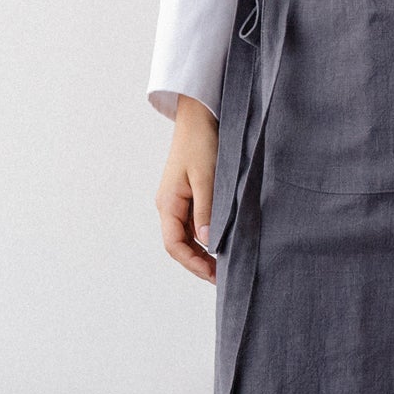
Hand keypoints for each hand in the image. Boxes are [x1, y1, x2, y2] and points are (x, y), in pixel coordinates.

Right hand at [156, 95, 219, 282]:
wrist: (199, 116)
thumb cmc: (202, 143)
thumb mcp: (207, 177)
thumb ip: (207, 210)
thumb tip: (207, 243)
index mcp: (168, 203)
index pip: (174, 245)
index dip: (193, 263)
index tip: (213, 274)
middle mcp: (169, 205)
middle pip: (179, 244)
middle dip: (198, 263)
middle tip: (222, 277)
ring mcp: (178, 201)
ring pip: (187, 236)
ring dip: (202, 252)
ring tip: (224, 264)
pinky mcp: (189, 195)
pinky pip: (194, 223)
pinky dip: (206, 236)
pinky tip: (222, 241)